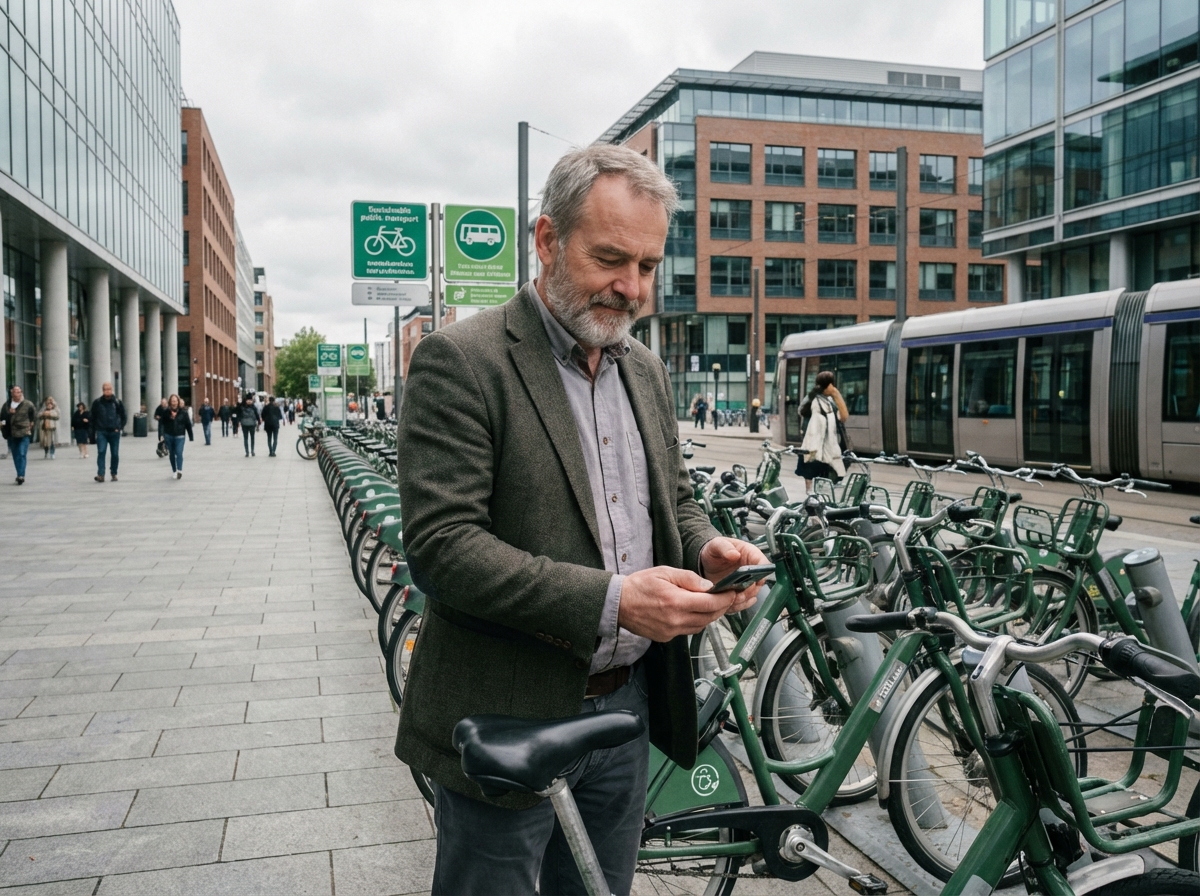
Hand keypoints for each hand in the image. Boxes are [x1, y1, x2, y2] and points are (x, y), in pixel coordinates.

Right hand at [617, 566, 746, 641]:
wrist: (618, 604)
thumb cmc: (639, 586)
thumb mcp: (665, 573)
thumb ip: (689, 579)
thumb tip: (708, 586)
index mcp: (676, 602)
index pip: (711, 603)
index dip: (725, 598)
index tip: (732, 592)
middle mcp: (675, 620)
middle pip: (709, 617)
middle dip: (722, 607)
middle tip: (727, 597)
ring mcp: (671, 631)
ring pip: (701, 626)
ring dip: (711, 615)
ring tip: (713, 604)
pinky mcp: (666, 637)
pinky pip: (689, 631)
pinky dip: (697, 622)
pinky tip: (695, 612)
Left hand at [700, 537, 769, 608]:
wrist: (706, 561)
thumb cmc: (715, 549)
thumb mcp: (717, 544)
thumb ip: (725, 547)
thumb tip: (734, 554)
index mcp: (751, 555)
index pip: (764, 564)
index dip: (761, 572)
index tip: (753, 577)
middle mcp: (752, 571)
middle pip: (758, 583)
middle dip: (749, 589)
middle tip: (738, 591)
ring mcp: (746, 583)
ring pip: (751, 595)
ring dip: (742, 599)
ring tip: (731, 598)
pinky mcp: (739, 593)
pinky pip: (743, 603)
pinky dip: (736, 605)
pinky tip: (728, 604)